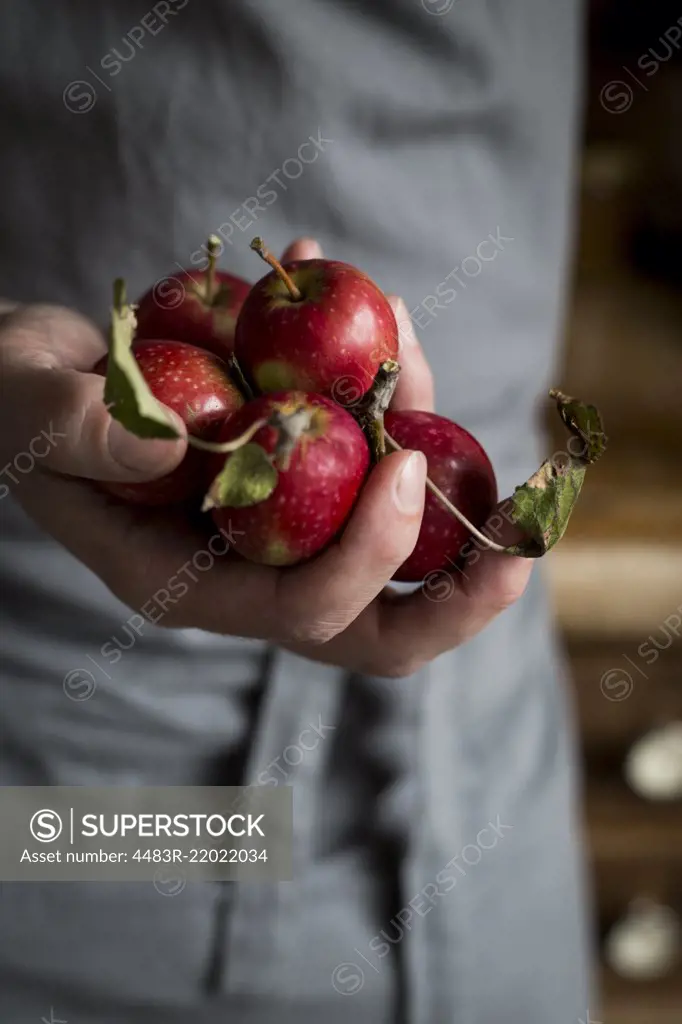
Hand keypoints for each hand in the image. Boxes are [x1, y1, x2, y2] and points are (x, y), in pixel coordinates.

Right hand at [0, 240, 531, 677]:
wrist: (31, 378)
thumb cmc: (14, 401)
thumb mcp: (26, 411)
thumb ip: (84, 433)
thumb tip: (176, 449)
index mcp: (190, 581)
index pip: (305, 609)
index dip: (367, 554)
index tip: (397, 462)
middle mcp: (249, 568)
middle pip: (378, 625)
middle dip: (461, 597)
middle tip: (526, 539)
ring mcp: (280, 522)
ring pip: (395, 536)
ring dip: (437, 452)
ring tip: (404, 332)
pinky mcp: (298, 468)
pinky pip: (372, 452)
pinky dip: (393, 389)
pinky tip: (377, 310)